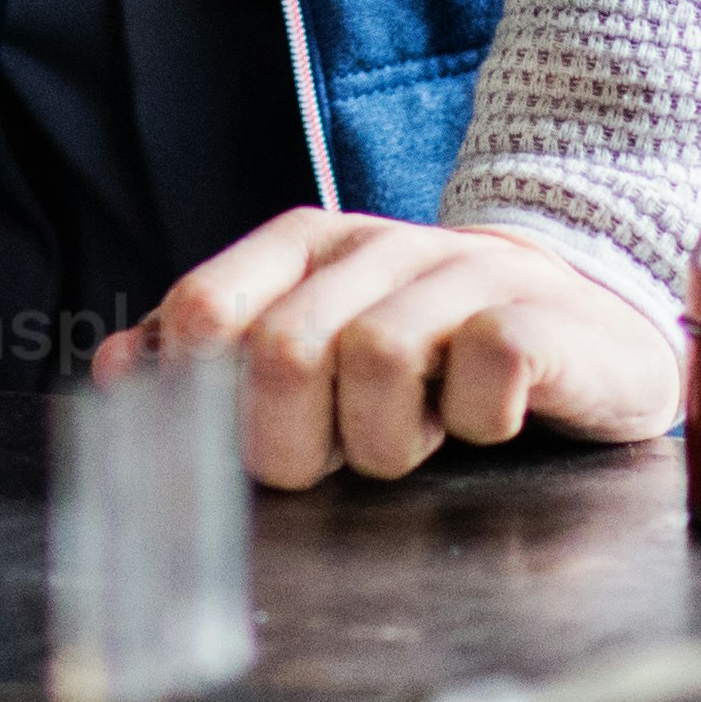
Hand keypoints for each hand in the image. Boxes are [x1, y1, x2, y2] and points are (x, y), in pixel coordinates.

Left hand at [94, 211, 685, 484]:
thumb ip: (213, 356)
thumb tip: (117, 368)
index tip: (248, 447)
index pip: (202, 312)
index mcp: (301, 246)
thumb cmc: (428, 357)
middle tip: (342, 456)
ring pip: (379, 362)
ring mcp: (459, 271)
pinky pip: (485, 372)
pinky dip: (480, 423)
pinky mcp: (538, 312)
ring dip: (392, 441)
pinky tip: (489, 421)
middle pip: (281, 353)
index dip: (208, 405)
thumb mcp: (314, 345)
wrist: (583, 325)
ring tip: (423, 436)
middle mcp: (372, 245)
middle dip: (298, 444)